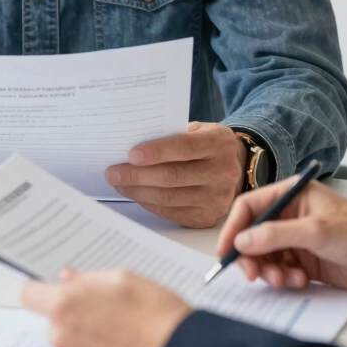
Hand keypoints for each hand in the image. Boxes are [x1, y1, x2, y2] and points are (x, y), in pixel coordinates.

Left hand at [22, 269, 191, 346]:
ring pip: (68, 342)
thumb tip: (68, 278)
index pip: (29, 294)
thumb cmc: (154, 313)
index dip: (42, 289)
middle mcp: (61, 336)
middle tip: (104, 306)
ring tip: (118, 328)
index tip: (54, 289)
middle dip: (72, 312)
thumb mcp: (123, 278)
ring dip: (83, 335)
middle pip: (53, 320)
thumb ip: (87, 278)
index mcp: (66, 304)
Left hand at [104, 121, 246, 226]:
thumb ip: (172, 135)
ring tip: (119, 183)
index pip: (185, 148)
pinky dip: (149, 203)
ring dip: (138, 191)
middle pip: (173, 176)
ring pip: (169, 197)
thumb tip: (132, 147)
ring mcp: (218, 198)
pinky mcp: (208, 217)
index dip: (156, 152)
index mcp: (220, 144)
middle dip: (137, 175)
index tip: (131, 155)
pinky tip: (136, 194)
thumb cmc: (205, 143)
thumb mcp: (198, 129)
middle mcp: (223, 172)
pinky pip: (171, 212)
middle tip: (113, 172)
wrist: (233, 166)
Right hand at [217, 178, 346, 292]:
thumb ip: (276, 235)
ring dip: (270, 271)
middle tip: (255, 276)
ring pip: (265, 256)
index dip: (234, 228)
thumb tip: (242, 241)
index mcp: (291, 195)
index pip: (250, 207)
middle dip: (252, 256)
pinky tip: (300, 281)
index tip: (226, 251)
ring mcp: (297, 239)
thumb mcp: (317, 231)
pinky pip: (281, 271)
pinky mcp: (305, 261)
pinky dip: (284, 279)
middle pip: (253, 235)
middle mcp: (290, 215)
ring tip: (286, 280)